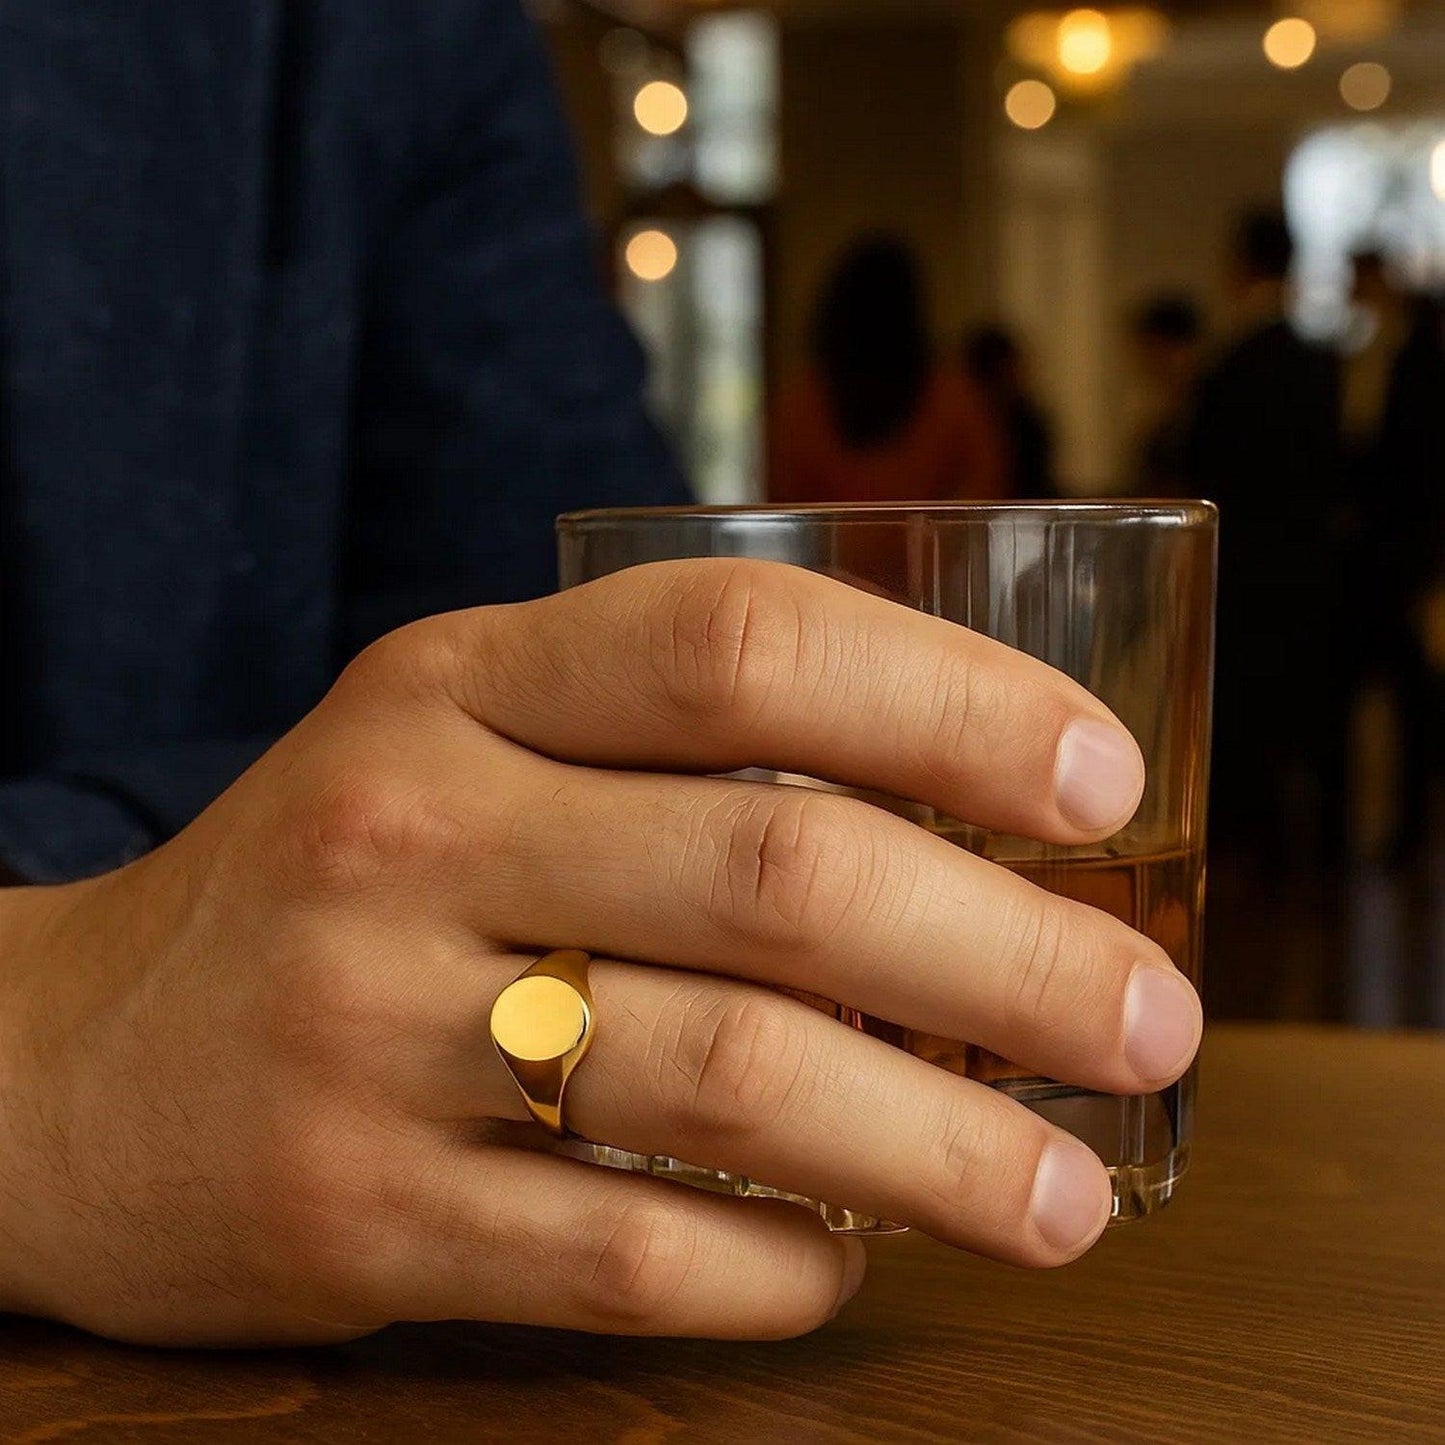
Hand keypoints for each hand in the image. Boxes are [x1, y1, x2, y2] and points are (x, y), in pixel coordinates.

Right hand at [0, 560, 1198, 1345]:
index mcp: (462, 684)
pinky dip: (777, 1271)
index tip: (1100, 781)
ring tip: (1069, 1194)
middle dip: (1013, 951)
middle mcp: (419, 828)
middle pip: (779, 873)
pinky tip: (851, 1264)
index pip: (738, 645)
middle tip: (1153, 1014)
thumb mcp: (463, 744)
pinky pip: (623, 1256)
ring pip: (731, 1081)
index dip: (949, 702)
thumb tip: (951, 821)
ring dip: (940, 1148)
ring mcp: (377, 1022)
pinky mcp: (357, 1208)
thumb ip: (669, 753)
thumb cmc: (334, 877)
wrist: (62, 1058)